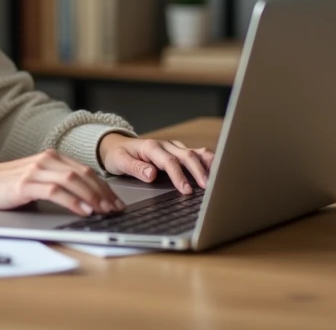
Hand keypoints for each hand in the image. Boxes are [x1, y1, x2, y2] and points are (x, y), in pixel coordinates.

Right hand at [0, 150, 126, 216]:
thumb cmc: (7, 186)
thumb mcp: (37, 182)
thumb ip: (57, 185)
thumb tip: (86, 202)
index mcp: (51, 158)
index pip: (85, 170)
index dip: (103, 186)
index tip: (116, 201)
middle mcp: (46, 160)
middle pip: (83, 174)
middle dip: (103, 193)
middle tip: (115, 209)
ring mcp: (35, 170)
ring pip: (72, 180)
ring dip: (92, 197)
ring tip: (104, 211)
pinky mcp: (25, 183)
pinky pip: (55, 191)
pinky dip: (73, 201)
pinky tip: (83, 211)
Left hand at [97, 134, 214, 194]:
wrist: (117, 145)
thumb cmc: (119, 155)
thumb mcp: (120, 162)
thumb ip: (135, 168)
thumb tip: (151, 174)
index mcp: (151, 147)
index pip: (169, 162)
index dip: (179, 176)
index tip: (186, 190)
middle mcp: (165, 145)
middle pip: (186, 155)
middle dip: (198, 171)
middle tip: (207, 187)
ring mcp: (174, 147)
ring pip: (195, 152)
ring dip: (206, 164)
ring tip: (218, 176)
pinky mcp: (179, 151)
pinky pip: (196, 153)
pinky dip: (207, 161)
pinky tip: (217, 169)